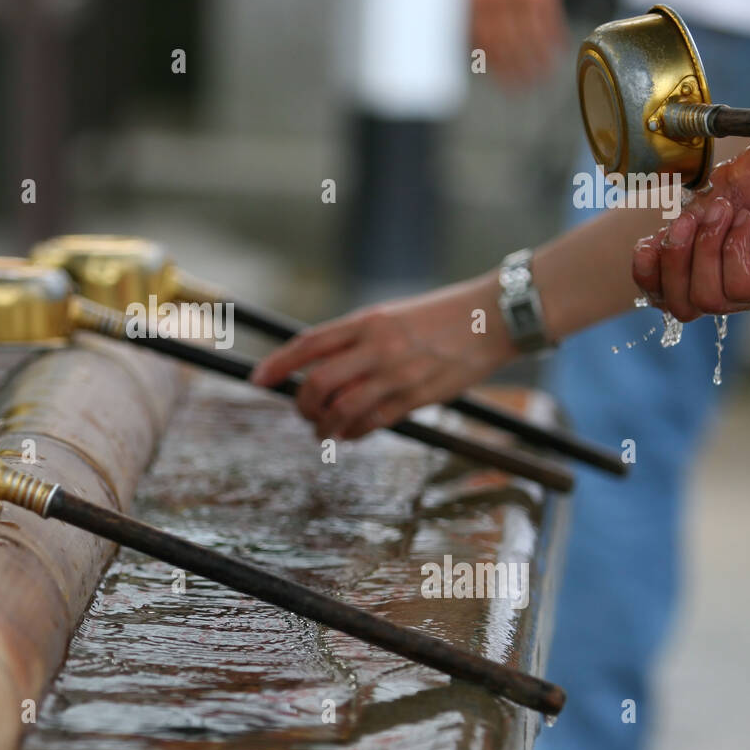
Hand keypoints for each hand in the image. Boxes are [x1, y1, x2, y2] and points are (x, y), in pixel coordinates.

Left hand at [249, 276, 515, 440]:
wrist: (492, 318)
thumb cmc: (440, 317)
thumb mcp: (391, 316)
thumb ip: (357, 340)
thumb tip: (321, 367)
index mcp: (366, 321)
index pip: (308, 344)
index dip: (278, 364)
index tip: (257, 380)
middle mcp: (377, 347)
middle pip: (318, 384)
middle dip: (302, 404)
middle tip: (303, 412)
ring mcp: (397, 374)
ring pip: (342, 410)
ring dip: (325, 427)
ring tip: (324, 430)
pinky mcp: (418, 397)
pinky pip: (373, 423)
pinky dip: (354, 433)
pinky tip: (351, 433)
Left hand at [469, 0, 570, 87]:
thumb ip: (480, 3)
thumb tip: (478, 33)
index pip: (478, 42)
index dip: (491, 64)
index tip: (499, 78)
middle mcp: (489, 0)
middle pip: (501, 49)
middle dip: (512, 74)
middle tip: (520, 90)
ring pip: (525, 42)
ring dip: (536, 64)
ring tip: (543, 76)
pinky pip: (546, 26)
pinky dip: (553, 43)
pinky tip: (557, 52)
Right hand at [632, 139, 749, 319]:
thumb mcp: (716, 196)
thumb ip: (686, 227)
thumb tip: (653, 250)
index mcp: (716, 267)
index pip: (669, 297)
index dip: (648, 278)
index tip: (644, 246)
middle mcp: (740, 287)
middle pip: (682, 307)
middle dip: (673, 263)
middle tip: (686, 221)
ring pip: (708, 300)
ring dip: (705, 249)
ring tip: (725, 212)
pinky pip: (740, 286)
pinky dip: (733, 249)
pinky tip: (747, 221)